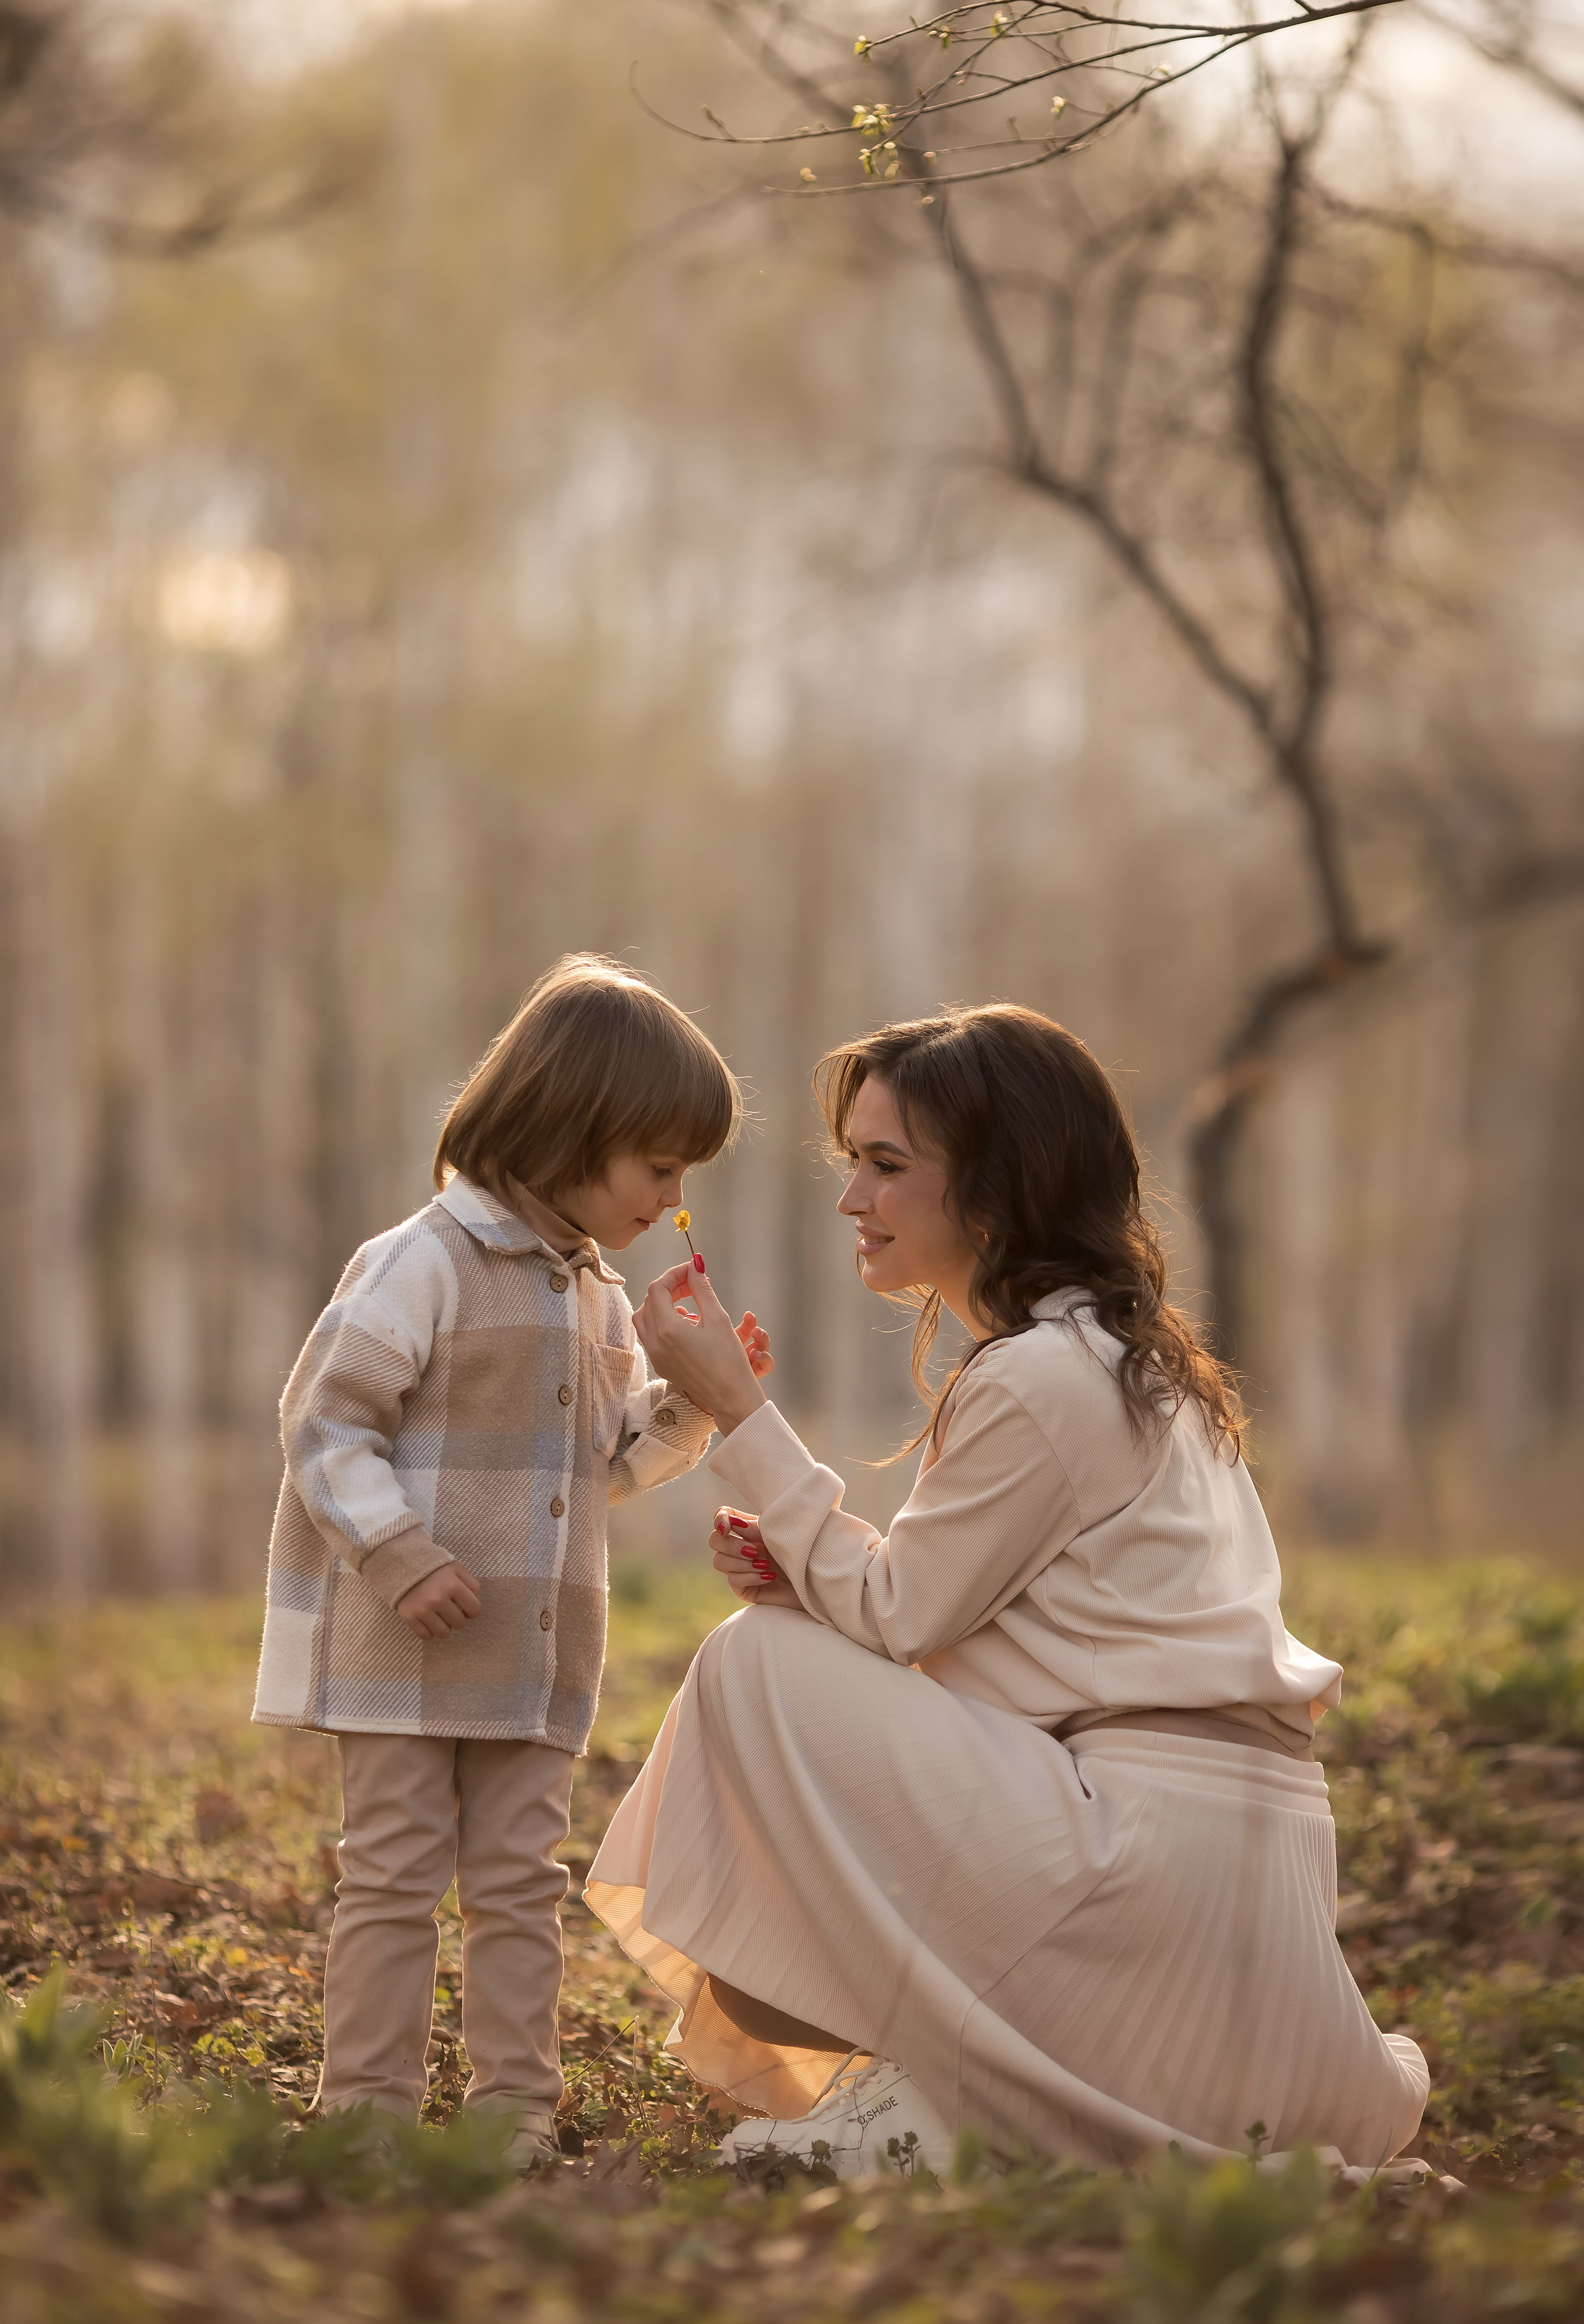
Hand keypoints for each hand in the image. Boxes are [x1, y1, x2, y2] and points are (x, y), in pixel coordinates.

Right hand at [396, 1560, 481, 1638]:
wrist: (402, 1565)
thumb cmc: (434, 1568)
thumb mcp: (456, 1569)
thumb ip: (471, 1584)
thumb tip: (474, 1603)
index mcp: (453, 1585)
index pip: (474, 1610)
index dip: (472, 1611)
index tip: (466, 1609)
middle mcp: (438, 1599)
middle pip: (459, 1624)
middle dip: (458, 1619)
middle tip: (451, 1611)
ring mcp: (423, 1610)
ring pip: (444, 1634)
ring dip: (445, 1627)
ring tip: (440, 1617)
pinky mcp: (409, 1617)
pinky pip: (426, 1636)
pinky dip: (429, 1631)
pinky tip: (428, 1620)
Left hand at [633, 1264, 768, 1434]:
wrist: (730, 1397)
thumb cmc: (729, 1360)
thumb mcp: (718, 1319)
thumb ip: (702, 1289)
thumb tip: (694, 1266)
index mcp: (668, 1328)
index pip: (658, 1288)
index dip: (675, 1274)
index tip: (693, 1270)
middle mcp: (655, 1342)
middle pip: (649, 1301)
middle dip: (669, 1287)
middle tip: (692, 1284)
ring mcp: (655, 1355)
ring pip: (644, 1318)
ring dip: (661, 1304)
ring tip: (686, 1303)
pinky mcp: (660, 1365)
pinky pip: (650, 1335)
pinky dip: (661, 1322)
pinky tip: (685, 1324)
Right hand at [711, 1509, 800, 1609]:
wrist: (816, 1583)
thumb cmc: (804, 1553)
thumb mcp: (780, 1535)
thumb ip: (756, 1528)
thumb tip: (732, 1523)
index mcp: (749, 1528)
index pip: (722, 1517)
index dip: (720, 1519)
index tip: (728, 1528)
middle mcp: (741, 1547)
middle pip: (714, 1540)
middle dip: (732, 1545)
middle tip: (755, 1551)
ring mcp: (740, 1568)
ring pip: (719, 1561)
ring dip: (741, 1562)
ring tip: (765, 1565)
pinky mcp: (744, 1588)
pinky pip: (733, 1580)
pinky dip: (750, 1577)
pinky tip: (768, 1577)